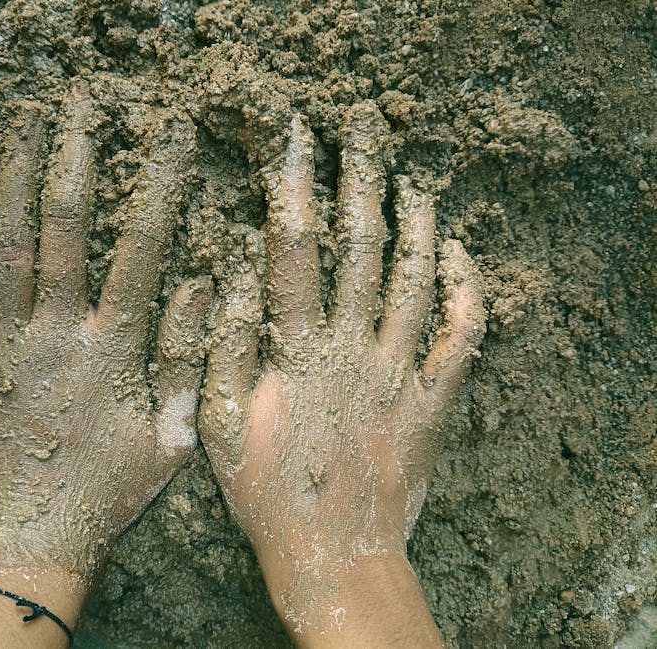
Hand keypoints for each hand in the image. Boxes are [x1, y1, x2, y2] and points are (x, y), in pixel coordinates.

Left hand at [0, 82, 209, 586]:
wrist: (28, 537)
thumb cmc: (107, 491)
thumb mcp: (170, 436)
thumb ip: (185, 359)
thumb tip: (197, 284)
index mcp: (110, 346)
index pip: (140, 246)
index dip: (158, 183)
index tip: (168, 135)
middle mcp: (53, 331)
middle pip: (62, 226)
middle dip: (73, 157)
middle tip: (78, 106)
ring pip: (3, 246)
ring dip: (11, 182)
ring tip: (18, 131)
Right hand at [199, 102, 485, 644]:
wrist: (332, 554)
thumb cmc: (267, 493)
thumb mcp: (220, 425)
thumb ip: (224, 347)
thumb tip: (230, 275)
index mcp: (298, 350)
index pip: (294, 249)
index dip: (294, 187)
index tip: (295, 139)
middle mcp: (353, 349)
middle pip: (362, 247)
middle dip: (360, 182)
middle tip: (362, 132)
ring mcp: (400, 373)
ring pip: (416, 279)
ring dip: (416, 222)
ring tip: (411, 178)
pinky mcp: (433, 401)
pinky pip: (461, 336)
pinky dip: (466, 290)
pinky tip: (458, 254)